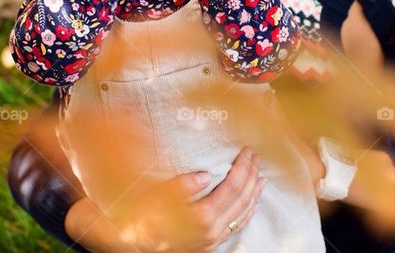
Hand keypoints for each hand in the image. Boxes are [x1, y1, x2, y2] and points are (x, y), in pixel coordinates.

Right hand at [66, 147, 265, 252]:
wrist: (134, 243)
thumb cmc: (141, 218)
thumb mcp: (156, 196)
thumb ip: (182, 186)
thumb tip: (205, 175)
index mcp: (202, 216)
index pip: (233, 186)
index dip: (243, 167)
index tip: (247, 151)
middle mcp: (212, 230)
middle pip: (242, 199)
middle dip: (252, 175)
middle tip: (255, 157)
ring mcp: (213, 240)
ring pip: (243, 214)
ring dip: (254, 193)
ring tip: (261, 176)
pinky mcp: (210, 245)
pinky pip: (236, 227)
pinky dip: (248, 212)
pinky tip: (251, 203)